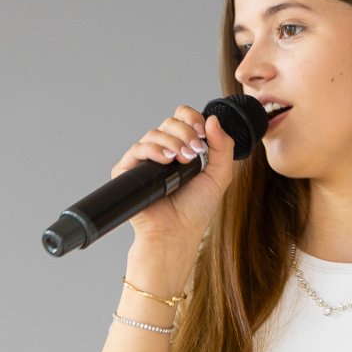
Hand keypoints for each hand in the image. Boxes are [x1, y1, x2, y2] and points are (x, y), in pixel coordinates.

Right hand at [115, 105, 238, 252]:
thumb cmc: (196, 210)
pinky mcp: (128, 170)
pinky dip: (153, 150)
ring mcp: (145, 160)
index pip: (182, 119)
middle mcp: (163, 151)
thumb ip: (222, 147)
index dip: (192, 118)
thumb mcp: (219, 176)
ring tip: (182, 160)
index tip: (202, 131)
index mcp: (183, 149)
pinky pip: (137, 148)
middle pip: (169, 122)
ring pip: (154, 133)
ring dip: (172, 142)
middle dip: (185, 132)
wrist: (177, 233)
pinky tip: (166, 160)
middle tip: (195, 152)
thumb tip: (213, 119)